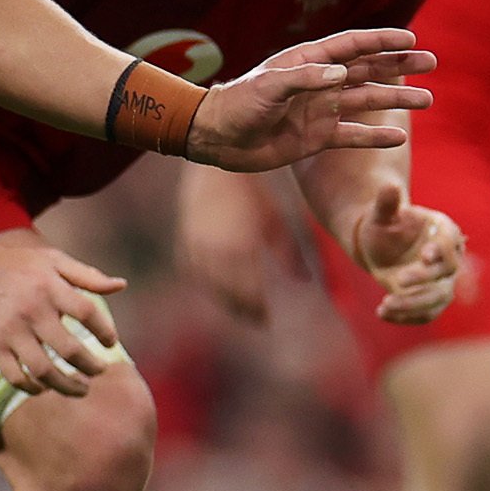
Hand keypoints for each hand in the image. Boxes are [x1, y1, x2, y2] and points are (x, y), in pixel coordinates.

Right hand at [0, 226, 125, 398]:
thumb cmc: (18, 264)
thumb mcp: (54, 260)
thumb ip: (88, 275)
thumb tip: (122, 285)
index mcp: (51, 287)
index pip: (88, 313)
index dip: (105, 331)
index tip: (111, 343)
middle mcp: (32, 311)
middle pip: (70, 350)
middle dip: (92, 367)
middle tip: (100, 371)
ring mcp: (11, 331)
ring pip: (44, 370)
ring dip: (67, 386)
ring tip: (81, 389)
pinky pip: (14, 376)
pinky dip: (32, 388)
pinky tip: (45, 388)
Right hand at [175, 165, 277, 323]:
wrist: (217, 169)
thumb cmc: (255, 194)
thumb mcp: (276, 222)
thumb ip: (290, 254)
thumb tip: (305, 281)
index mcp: (242, 248)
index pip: (250, 293)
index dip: (258, 311)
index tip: (267, 321)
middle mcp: (216, 251)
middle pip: (228, 296)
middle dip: (243, 311)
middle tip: (257, 321)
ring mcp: (197, 247)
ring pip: (209, 287)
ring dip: (224, 301)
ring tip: (241, 309)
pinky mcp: (184, 241)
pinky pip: (193, 273)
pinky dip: (205, 284)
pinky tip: (218, 290)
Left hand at [185, 29, 436, 172]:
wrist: (218, 137)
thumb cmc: (239, 104)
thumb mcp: (270, 86)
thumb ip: (306, 79)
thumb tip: (341, 73)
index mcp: (309, 61)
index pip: (352, 46)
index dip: (381, 41)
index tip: (410, 39)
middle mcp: (320, 82)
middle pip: (368, 70)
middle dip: (399, 66)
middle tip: (431, 63)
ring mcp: (321, 109)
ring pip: (367, 101)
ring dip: (397, 100)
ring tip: (427, 100)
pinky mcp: (318, 137)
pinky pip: (353, 135)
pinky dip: (375, 135)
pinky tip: (398, 136)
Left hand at [350, 178, 465, 324]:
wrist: (380, 245)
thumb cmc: (384, 225)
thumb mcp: (381, 214)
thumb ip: (387, 203)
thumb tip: (389, 186)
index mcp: (443, 231)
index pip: (450, 242)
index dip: (441, 250)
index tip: (426, 256)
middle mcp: (447, 258)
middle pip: (446, 272)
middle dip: (424, 278)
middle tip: (399, 280)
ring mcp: (441, 281)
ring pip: (438, 298)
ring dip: (414, 304)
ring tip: (385, 304)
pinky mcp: (430, 300)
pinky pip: (426, 314)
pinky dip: (407, 317)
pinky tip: (381, 312)